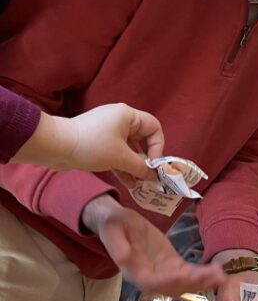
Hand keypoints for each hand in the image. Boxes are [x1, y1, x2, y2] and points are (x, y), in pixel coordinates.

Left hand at [14, 104, 164, 180]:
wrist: (56, 146)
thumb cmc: (91, 145)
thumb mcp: (120, 157)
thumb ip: (141, 167)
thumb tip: (155, 176)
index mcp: (127, 116)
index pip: (154, 127)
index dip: (158, 146)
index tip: (153, 163)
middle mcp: (120, 121)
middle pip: (142, 139)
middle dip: (146, 159)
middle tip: (149, 176)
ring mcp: (109, 132)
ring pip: (129, 149)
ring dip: (135, 166)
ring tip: (139, 184)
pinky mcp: (99, 143)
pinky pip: (117, 154)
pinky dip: (123, 166)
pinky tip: (128, 183)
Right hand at [83, 195, 225, 295]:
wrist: (118, 223)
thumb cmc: (113, 225)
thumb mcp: (111, 228)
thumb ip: (116, 244)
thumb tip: (121, 258)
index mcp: (133, 271)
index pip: (152, 281)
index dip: (169, 280)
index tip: (187, 276)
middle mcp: (149, 278)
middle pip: (172, 286)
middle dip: (194, 283)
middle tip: (214, 276)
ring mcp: (161, 273)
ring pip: (183, 284)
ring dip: (202, 282)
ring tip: (221, 277)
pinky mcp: (171, 265)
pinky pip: (187, 273)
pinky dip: (202, 275)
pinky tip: (216, 272)